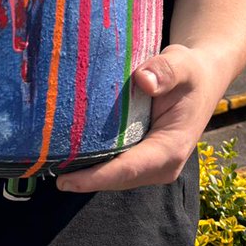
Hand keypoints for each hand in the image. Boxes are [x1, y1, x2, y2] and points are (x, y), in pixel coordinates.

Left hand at [55, 44, 215, 192]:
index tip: (66, 181)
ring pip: (114, 175)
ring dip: (86, 172)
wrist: (201, 77)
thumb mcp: (182, 64)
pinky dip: (93, 161)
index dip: (97, 177)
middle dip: (84, 178)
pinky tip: (67, 152)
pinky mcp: (143, 156)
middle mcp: (161, 164)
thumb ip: (165, 70)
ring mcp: (151, 163)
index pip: (129, 169)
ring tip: (49, 163)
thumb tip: (143, 80)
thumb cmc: (191, 71)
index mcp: (171, 148)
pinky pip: (115, 164)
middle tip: (44, 168)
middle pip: (117, 178)